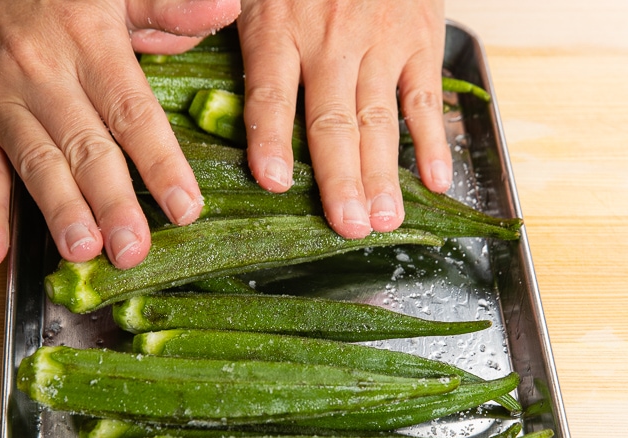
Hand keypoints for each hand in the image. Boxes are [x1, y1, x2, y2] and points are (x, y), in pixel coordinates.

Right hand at [0, 0, 239, 268]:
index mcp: (90, 43)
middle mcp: (45, 75)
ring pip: (36, 164)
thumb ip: (169, 8)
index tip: (186, 207)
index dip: (161, 164)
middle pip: (85, 148)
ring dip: (60, 211)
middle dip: (112, 203)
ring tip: (83, 250)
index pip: (133, 113)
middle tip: (133, 249)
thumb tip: (225, 9)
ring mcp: (2, 101)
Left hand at [237, 0, 450, 237]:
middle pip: (333, 122)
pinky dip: (433, 141)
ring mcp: (379, 43)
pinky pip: (424, 98)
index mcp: (278, 27)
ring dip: (383, 175)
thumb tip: (191, 60)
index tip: (274, 183)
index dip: (272, 141)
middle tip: (347, 226)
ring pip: (379, 120)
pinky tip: (436, 180)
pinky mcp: (418, 40)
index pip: (271, 94)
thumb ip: (222, 18)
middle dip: (341, 180)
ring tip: (383, 220)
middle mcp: (330, 41)